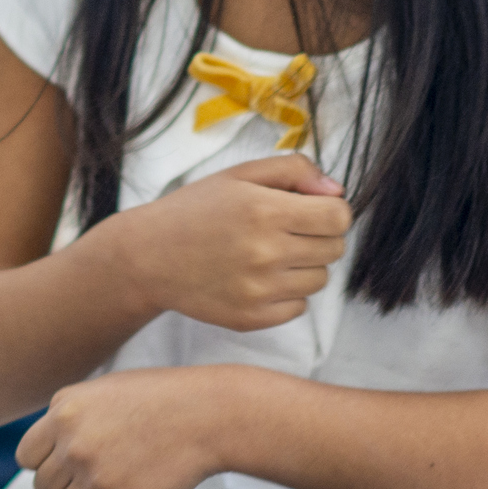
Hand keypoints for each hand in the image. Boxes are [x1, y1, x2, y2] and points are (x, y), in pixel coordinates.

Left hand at [17, 365, 245, 488]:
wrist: (208, 414)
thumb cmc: (157, 399)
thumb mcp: (101, 391)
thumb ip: (65, 419)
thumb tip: (39, 457)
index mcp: (63, 413)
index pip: (26, 458)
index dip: (47, 462)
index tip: (69, 461)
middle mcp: (73, 447)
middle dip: (66, 485)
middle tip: (98, 474)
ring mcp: (97, 479)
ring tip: (115, 485)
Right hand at [76, 152, 346, 334]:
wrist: (148, 257)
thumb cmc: (195, 210)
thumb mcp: (240, 174)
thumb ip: (294, 170)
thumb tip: (337, 190)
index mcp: (264, 210)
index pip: (338, 217)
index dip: (331, 210)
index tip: (311, 209)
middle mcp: (265, 253)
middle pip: (334, 249)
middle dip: (318, 236)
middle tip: (287, 230)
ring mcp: (259, 291)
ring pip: (320, 279)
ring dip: (304, 266)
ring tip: (270, 254)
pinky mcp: (252, 318)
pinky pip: (298, 307)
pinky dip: (287, 293)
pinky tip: (259, 278)